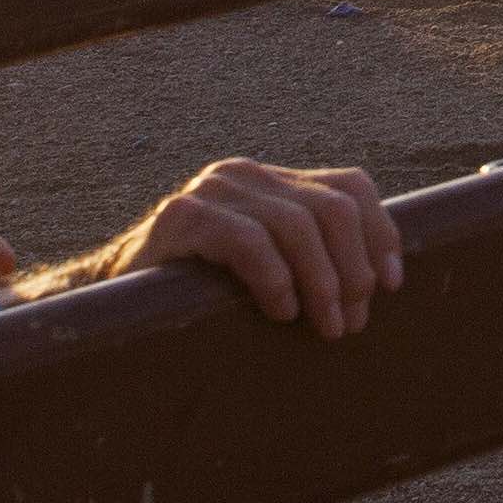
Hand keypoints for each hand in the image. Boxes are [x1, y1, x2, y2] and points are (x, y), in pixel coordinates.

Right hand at [25, 159, 402, 336]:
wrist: (109, 301)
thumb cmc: (196, 295)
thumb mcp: (262, 269)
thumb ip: (307, 259)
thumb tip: (380, 287)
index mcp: (273, 182)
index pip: (350, 187)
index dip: (381, 233)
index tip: (393, 286)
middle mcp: (246, 175)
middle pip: (331, 207)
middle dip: (354, 270)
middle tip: (353, 323)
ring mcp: (212, 190)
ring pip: (296, 224)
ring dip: (323, 282)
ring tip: (328, 327)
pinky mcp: (181, 216)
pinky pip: (247, 240)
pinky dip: (275, 278)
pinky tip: (281, 311)